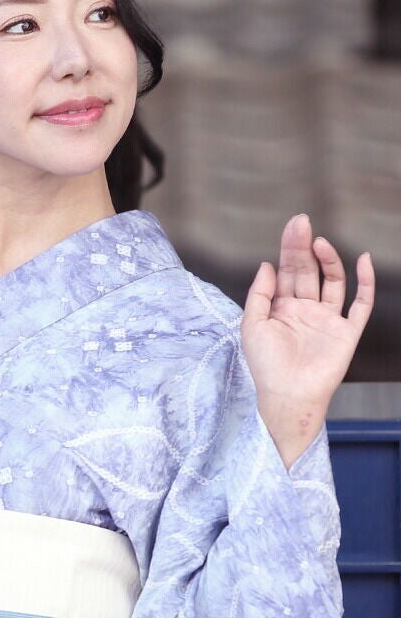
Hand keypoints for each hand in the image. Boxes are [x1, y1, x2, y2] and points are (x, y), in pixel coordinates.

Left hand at [241, 213, 373, 414]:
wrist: (288, 395)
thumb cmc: (266, 365)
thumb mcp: (252, 324)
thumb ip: (259, 293)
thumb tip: (267, 264)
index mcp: (281, 307)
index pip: (287, 271)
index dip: (289, 248)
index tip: (293, 225)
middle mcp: (306, 309)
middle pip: (308, 271)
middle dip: (304, 247)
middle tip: (303, 222)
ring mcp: (327, 319)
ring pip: (333, 282)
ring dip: (329, 261)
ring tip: (320, 242)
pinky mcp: (346, 332)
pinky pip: (360, 304)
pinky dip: (365, 282)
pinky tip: (363, 260)